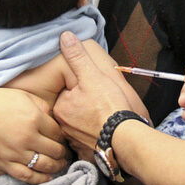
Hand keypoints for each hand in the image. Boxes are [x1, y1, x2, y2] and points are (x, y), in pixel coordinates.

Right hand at [0, 87, 67, 184]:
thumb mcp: (21, 96)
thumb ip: (41, 107)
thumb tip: (53, 119)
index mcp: (33, 118)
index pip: (58, 132)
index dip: (63, 136)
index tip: (63, 138)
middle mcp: (27, 137)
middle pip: (55, 150)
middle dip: (63, 153)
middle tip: (65, 153)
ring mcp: (15, 152)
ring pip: (45, 165)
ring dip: (56, 167)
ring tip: (60, 165)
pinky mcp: (4, 163)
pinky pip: (27, 176)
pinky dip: (40, 179)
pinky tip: (47, 177)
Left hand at [54, 31, 131, 150]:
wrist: (125, 138)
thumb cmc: (109, 107)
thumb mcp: (92, 75)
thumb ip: (77, 56)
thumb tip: (64, 36)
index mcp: (60, 107)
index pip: (67, 90)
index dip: (83, 86)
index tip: (96, 89)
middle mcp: (63, 125)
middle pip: (74, 106)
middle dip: (86, 102)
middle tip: (103, 101)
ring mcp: (74, 139)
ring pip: (81, 121)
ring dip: (91, 117)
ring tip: (106, 113)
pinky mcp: (87, 149)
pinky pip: (89, 135)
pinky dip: (97, 131)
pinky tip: (107, 127)